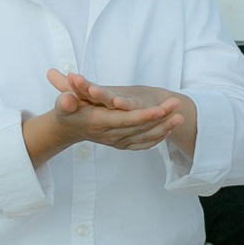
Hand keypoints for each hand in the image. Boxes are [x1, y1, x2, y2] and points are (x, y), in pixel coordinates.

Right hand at [26, 70, 189, 160]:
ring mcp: (117, 141)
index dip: (144, 116)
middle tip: (178, 106)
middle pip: (140, 128)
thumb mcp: (62, 104)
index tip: (160, 109)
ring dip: (164, 128)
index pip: (126, 121)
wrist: (67, 128)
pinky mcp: (121, 144)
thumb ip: (65, 102)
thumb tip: (66, 100)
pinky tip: (169, 129)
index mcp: (100, 122)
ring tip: (180, 117)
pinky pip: (142, 144)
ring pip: (145, 137)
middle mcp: (110, 134)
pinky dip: (157, 138)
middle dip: (161, 118)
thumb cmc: (67, 111)